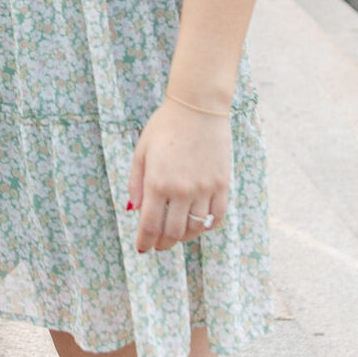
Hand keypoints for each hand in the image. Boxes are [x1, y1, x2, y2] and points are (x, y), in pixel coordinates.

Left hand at [126, 99, 231, 255]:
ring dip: (184, 237)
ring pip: (196, 228)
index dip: (145, 242)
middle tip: (158, 244)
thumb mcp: (141, 151)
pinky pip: (217, 217)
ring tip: (177, 234)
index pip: (150, 225)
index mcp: (158, 183)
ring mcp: (205, 189)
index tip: (142, 248)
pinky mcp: (222, 185)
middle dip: (163, 243)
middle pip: (173, 233)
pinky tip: (199, 223)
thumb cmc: (165, 126)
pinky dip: (207, 226)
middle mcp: (182, 190)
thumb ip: (136, 182)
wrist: (197, 108)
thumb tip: (135, 210)